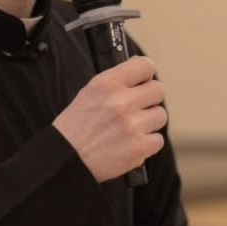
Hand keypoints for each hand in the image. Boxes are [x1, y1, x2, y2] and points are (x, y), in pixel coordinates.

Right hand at [53, 56, 167, 182]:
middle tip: (137, 108)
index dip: (146, 74)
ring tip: (131, 129)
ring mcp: (131, 126)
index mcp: (107, 84)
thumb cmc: (76, 126)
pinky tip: (131, 144)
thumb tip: (141, 68)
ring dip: (149, 122)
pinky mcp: (138, 148)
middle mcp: (121, 102)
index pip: (145, 65)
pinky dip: (147, 144)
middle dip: (150, 99)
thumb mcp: (89, 92)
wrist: (65, 159)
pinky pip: (158, 140)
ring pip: (160, 115)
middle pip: (158, 90)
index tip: (143, 81)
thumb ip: (116, 80)